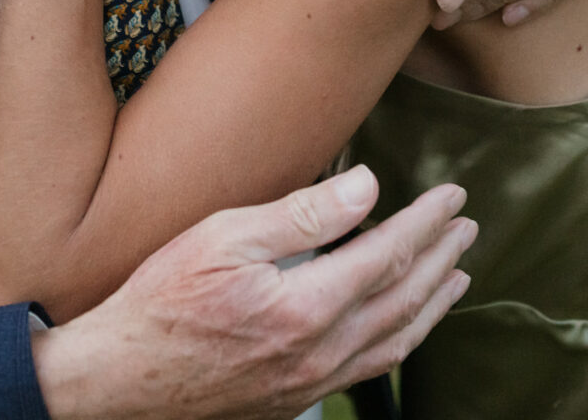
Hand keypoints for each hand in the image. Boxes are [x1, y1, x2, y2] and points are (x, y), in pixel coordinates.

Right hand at [32, 165, 474, 419]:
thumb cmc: (162, 302)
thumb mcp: (223, 238)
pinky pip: (372, 369)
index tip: (451, 196)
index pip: (390, 255)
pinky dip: (403, 340)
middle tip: (466, 226)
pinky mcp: (299, 399)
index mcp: (307, 306)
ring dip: (434, 303)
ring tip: (458, 274)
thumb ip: (302, 214)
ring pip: (397, 340)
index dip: (426, 223)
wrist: (121, 381)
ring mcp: (314, 382)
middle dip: (442, 257)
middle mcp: (322, 351)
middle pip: (405, 298)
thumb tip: (367, 188)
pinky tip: (407, 326)